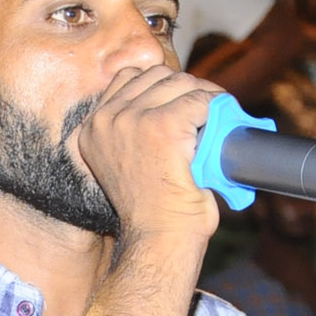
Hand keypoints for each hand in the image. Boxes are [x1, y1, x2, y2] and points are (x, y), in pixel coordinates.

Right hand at [74, 65, 223, 245]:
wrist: (160, 240)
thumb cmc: (153, 210)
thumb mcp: (127, 163)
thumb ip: (134, 131)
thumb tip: (174, 99)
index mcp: (92, 129)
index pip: (128, 77)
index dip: (162, 85)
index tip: (185, 101)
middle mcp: (105, 121)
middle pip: (157, 75)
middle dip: (187, 88)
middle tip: (211, 109)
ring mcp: (131, 121)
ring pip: (181, 83)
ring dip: (205, 96)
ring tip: (220, 116)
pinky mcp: (161, 127)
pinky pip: (200, 100)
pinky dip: (217, 108)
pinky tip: (223, 123)